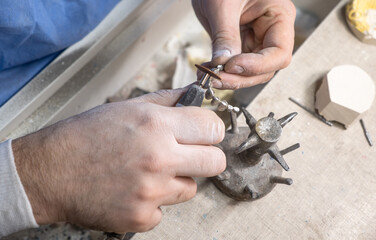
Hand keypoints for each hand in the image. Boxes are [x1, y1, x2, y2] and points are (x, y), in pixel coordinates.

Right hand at [12, 88, 224, 232]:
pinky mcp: (141, 218)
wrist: (49, 172)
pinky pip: (164, 211)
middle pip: (216, 162)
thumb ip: (167, 101)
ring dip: (176, 181)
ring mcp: (151, 193)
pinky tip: (131, 190)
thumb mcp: (126, 107)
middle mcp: (158, 159)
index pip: (214, 128)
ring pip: (191, 189)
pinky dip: (153, 202)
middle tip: (187, 154)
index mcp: (156, 126)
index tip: (203, 133)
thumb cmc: (84, 136)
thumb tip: (195, 95)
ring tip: (147, 172)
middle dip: (205, 157)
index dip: (210, 130)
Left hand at [192, 0, 295, 88]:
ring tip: (207, 75)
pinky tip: (207, 70)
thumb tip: (223, 64)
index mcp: (279, 16)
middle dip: (240, 77)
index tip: (231, 67)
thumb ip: (225, 35)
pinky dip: (222, 72)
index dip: (257, 66)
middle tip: (215, 80)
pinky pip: (235, 66)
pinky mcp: (240, 45)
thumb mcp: (222, 5)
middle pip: (265, 69)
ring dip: (229, 78)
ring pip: (250, 72)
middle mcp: (271, 32)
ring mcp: (255, 40)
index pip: (279, 53)